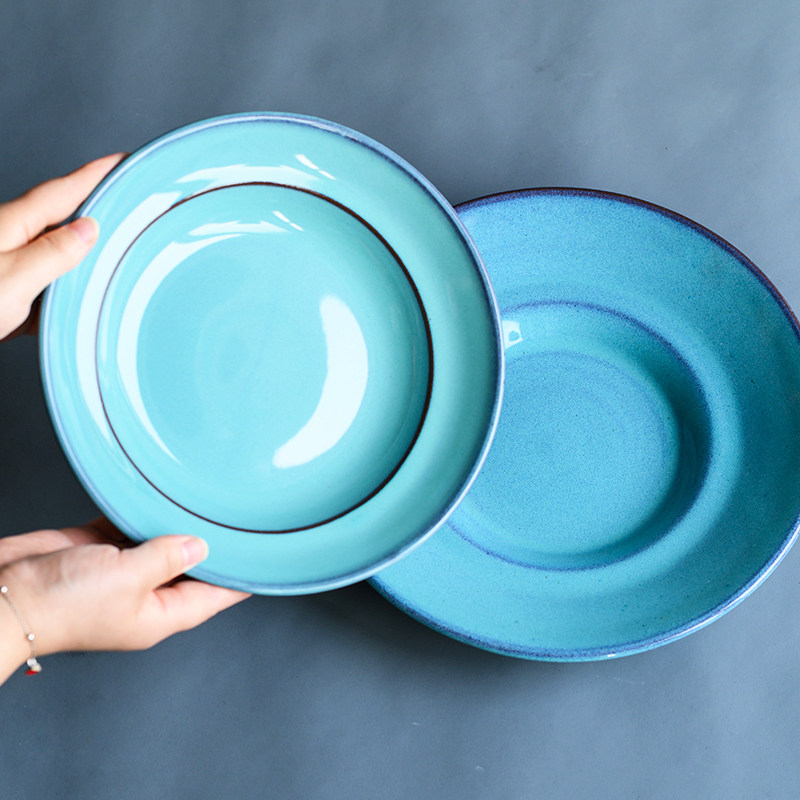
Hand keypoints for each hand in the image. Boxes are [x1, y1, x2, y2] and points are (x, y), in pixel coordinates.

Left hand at [0, 153, 123, 339]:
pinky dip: (61, 292)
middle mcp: (7, 239)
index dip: (95, 174)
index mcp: (12, 226)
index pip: (64, 192)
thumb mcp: (14, 279)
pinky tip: (70, 305)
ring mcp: (3, 266)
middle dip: (93, 210)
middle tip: (125, 205)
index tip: (121, 160)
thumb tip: (88, 229)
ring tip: (108, 259)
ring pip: (52, 254)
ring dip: (80, 256)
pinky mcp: (0, 293)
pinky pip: (40, 285)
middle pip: (59, 219)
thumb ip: (54, 252)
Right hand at [0, 520, 248, 676]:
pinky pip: (131, 529)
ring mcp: (123, 573)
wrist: (5, 595)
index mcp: (160, 614)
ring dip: (176, 525)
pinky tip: (158, 495)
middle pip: (191, 568)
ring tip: (204, 501)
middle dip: (210, 545)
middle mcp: (146, 595)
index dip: (240, 579)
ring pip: (162, 545)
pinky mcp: (100, 551)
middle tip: (236, 517)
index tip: (264, 561)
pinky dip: (144, 513)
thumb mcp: (127, 577)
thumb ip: (168, 557)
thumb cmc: (62, 603)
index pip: (214, 595)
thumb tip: (200, 546)